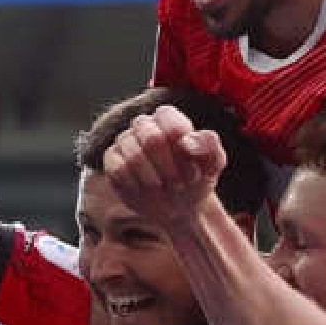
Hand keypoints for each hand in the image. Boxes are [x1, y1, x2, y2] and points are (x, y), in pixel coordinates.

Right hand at [101, 108, 224, 225]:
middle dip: (169, 167)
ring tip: (164, 188)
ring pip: (134, 155)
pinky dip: (137, 185)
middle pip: (152, 138)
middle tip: (179, 183)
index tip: (193, 170)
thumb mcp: (213, 164)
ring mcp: (125, 141)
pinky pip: (118, 169)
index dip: (181, 147)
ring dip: (154, 179)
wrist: (179, 207)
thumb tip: (188, 141)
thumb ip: (210, 146)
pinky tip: (146, 190)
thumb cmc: (195, 178)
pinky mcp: (112, 160)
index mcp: (168, 119)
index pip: (168, 117)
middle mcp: (144, 125)